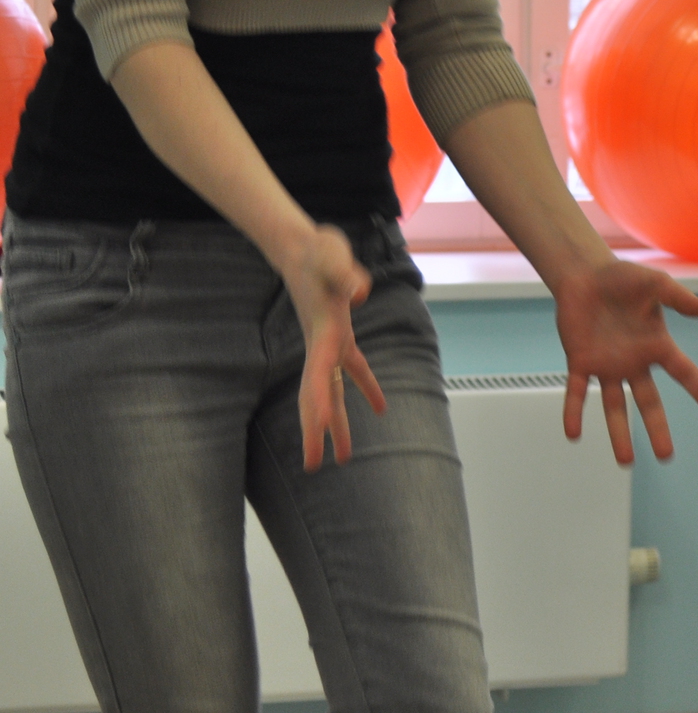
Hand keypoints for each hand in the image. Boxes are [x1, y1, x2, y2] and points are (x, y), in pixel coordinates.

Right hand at [288, 224, 383, 471]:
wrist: (302, 245)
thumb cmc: (317, 251)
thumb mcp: (332, 256)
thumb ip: (347, 275)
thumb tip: (362, 292)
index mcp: (323, 335)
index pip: (317, 382)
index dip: (317, 412)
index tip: (315, 440)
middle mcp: (323, 345)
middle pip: (317, 396)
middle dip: (317, 431)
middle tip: (314, 466)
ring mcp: (330, 342)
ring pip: (334, 390)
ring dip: (340, 422)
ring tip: (345, 457)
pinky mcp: (340, 334)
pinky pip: (353, 369)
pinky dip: (365, 387)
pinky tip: (379, 408)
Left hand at [554, 258, 697, 463]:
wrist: (586, 275)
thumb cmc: (623, 278)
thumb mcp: (655, 284)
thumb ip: (679, 298)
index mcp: (656, 345)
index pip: (683, 371)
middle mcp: (634, 363)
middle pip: (649, 402)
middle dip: (657, 429)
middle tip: (666, 456)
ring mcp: (607, 366)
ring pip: (614, 407)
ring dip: (619, 433)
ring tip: (626, 461)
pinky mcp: (580, 362)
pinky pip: (577, 392)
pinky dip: (574, 411)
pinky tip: (573, 433)